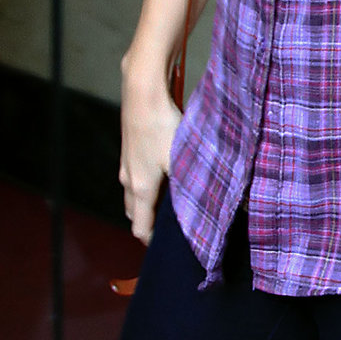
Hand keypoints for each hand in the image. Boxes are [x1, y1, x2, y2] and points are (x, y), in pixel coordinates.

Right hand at [118, 64, 181, 243]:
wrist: (142, 92)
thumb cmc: (161, 126)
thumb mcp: (181, 158)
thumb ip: (192, 183)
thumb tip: (214, 202)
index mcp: (141, 188)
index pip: (139, 227)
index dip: (150, 241)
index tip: (165, 247)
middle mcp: (128, 179)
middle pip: (134, 212)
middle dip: (148, 222)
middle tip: (170, 224)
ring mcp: (126, 162)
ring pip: (133, 192)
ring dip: (147, 201)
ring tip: (170, 198)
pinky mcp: (129, 147)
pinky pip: (134, 174)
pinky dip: (146, 182)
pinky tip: (164, 169)